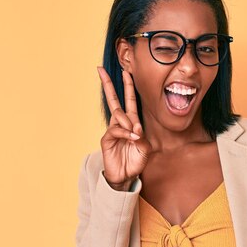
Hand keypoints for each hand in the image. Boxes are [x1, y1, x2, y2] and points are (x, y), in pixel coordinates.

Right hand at [97, 67, 150, 190]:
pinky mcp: (106, 139)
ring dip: (128, 122)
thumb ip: (142, 137)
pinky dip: (124, 132)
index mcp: (131, 123)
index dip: (127, 86)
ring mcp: (113, 130)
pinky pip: (115, 130)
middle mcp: (121, 123)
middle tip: (101, 69)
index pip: (129, 101)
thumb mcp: (145, 148)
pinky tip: (131, 138)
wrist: (125, 177)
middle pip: (114, 100)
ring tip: (135, 134)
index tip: (125, 72)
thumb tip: (135, 128)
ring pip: (118, 115)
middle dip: (108, 84)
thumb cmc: (135, 161)